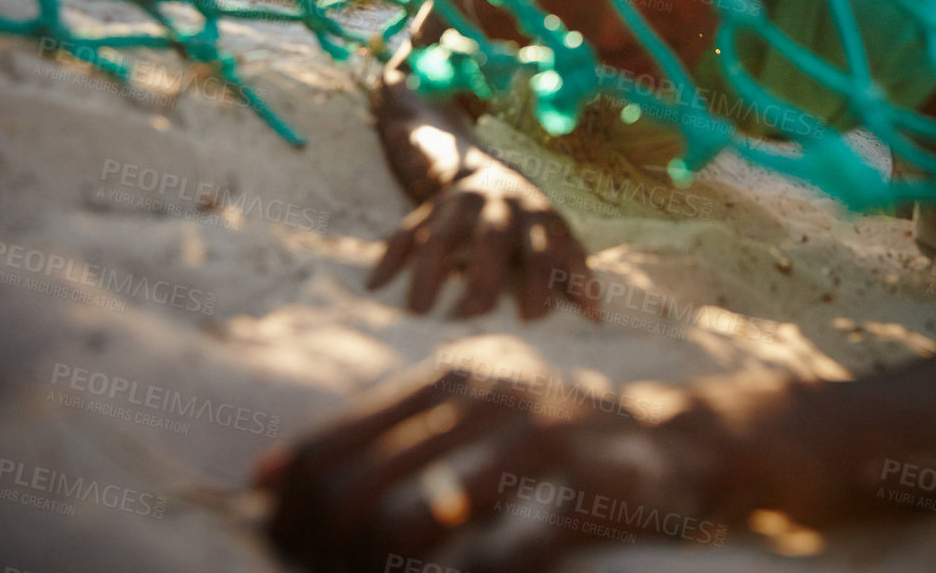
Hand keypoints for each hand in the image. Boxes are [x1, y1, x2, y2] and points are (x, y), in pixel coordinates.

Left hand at [258, 367, 733, 572]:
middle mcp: (488, 400)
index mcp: (448, 381)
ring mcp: (540, 444)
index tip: (275, 544)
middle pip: (360, 490)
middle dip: (325, 551)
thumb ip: (377, 438)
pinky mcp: (587, 494)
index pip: (332, 444)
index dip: (288, 508)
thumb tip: (263, 480)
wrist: (673, 441)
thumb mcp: (463, 416)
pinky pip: (504, 557)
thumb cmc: (544, 437)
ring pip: (419, 522)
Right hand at [370, 68, 599, 320]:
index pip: (544, 248)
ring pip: (442, 235)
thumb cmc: (531, 224)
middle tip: (472, 319)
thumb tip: (597, 319)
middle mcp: (499, 205)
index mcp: (538, 215)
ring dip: (429, 272)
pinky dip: (390, 256)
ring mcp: (460, 205)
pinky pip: (405, 230)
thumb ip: (575, 273)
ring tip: (418, 312)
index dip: (540, 280)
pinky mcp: (428, 208)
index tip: (532, 320)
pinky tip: (376, 285)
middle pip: (492, 238)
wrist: (488, 170)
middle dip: (483, 277)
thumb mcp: (557, 237)